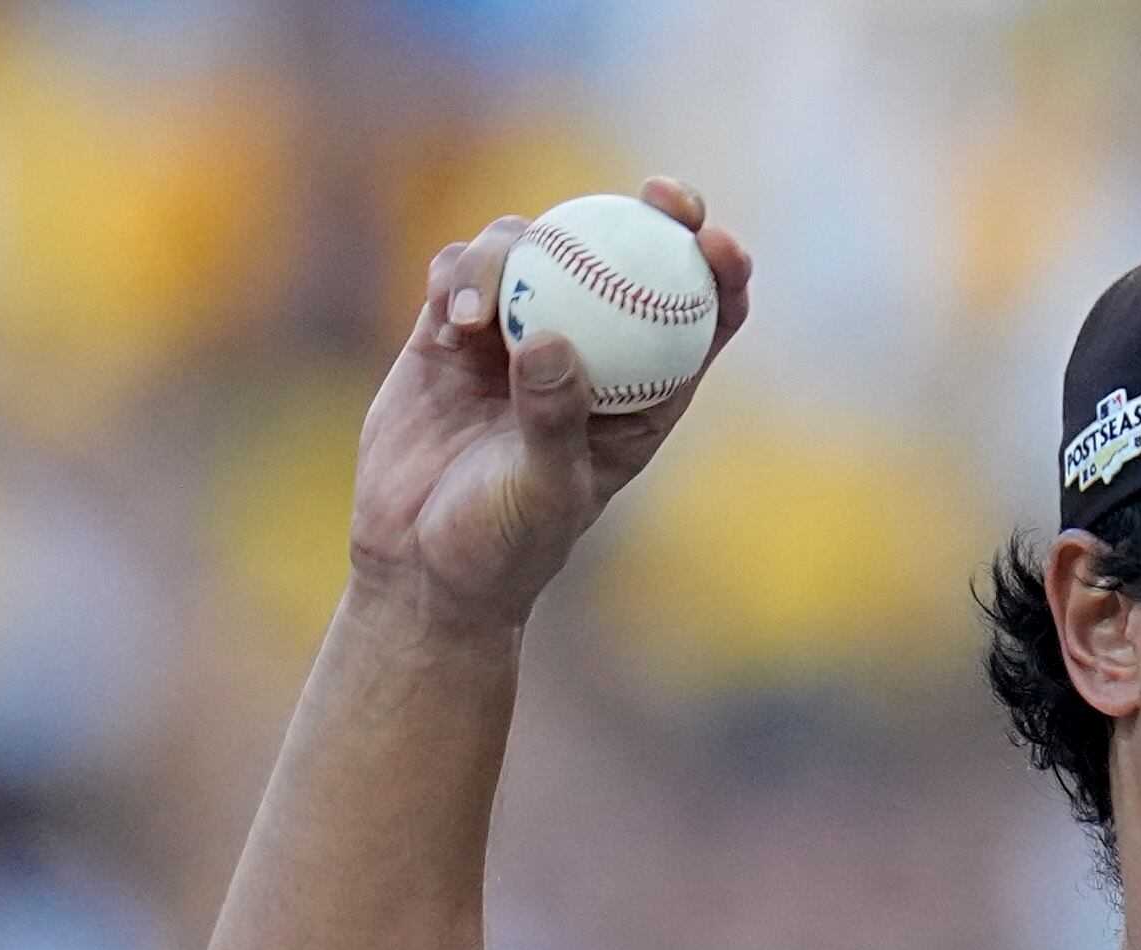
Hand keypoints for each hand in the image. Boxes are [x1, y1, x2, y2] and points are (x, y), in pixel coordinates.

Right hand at [346, 175, 754, 632]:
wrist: (419, 565)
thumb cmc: (504, 546)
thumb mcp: (544, 492)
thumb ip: (551, 419)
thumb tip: (550, 341)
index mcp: (641, 394)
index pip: (700, 319)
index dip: (721, 270)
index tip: (715, 240)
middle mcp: (586, 352)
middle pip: (629, 259)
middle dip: (656, 213)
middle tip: (656, 195)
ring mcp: (516, 334)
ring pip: (535, 251)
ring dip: (515, 254)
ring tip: (478, 316)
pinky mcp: (449, 335)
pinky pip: (461, 275)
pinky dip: (460, 277)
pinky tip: (451, 316)